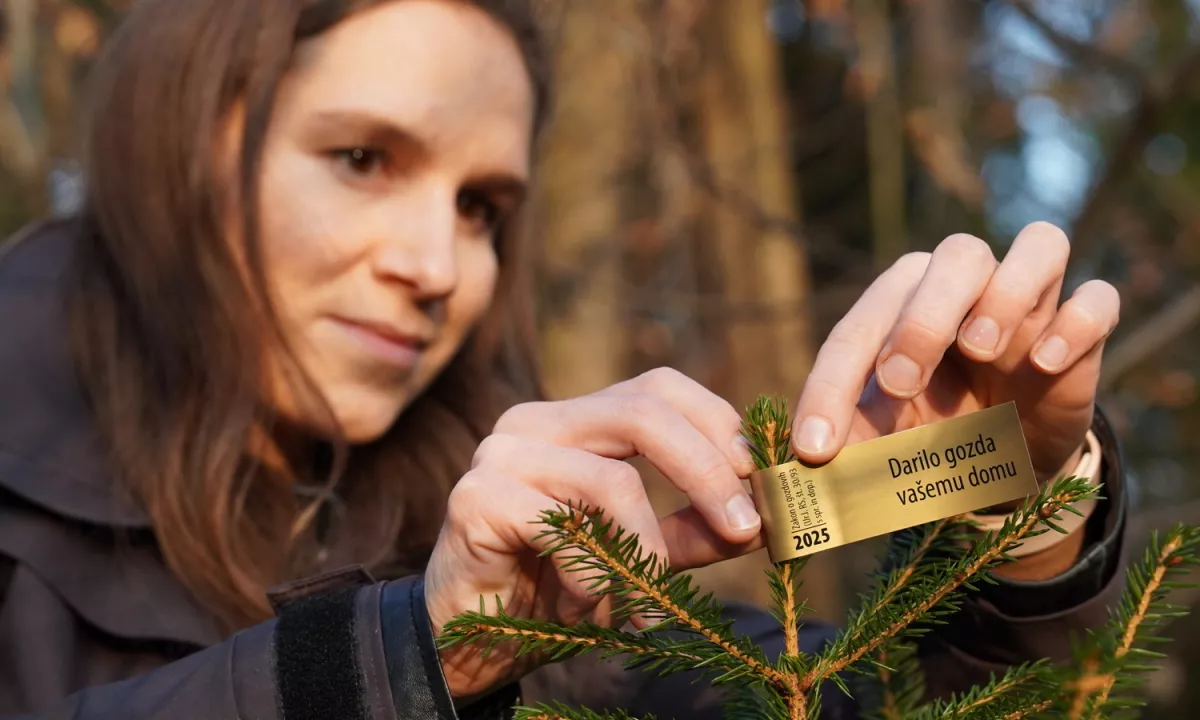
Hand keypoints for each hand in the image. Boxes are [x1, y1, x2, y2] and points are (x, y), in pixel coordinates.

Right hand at [424, 368, 763, 699]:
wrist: (468, 639)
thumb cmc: (553, 589)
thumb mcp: (639, 555)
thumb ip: (690, 529)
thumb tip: (760, 519)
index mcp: (576, 421)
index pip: (658, 388)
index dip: (717, 423)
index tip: (758, 480)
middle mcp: (536, 421)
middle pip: (643, 410)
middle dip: (708, 471)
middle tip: (744, 529)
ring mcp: (502, 453)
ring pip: (610, 479)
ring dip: (648, 553)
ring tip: (651, 605)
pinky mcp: (476, 497)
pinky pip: (562, 527)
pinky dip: (593, 576)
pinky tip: (591, 606)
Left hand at [790, 222, 1118, 485]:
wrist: (1004, 466)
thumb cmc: (930, 435)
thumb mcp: (883, 445)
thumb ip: (844, 446)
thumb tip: (796, 470)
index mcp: (902, 305)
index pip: (861, 327)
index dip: (830, 386)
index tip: (815, 446)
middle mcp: (967, 287)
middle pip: (958, 255)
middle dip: (923, 318)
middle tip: (901, 383)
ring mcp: (1032, 305)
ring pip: (1040, 245)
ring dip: (1006, 294)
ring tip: (980, 350)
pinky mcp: (1085, 334)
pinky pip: (1098, 299)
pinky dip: (1076, 323)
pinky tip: (1043, 364)